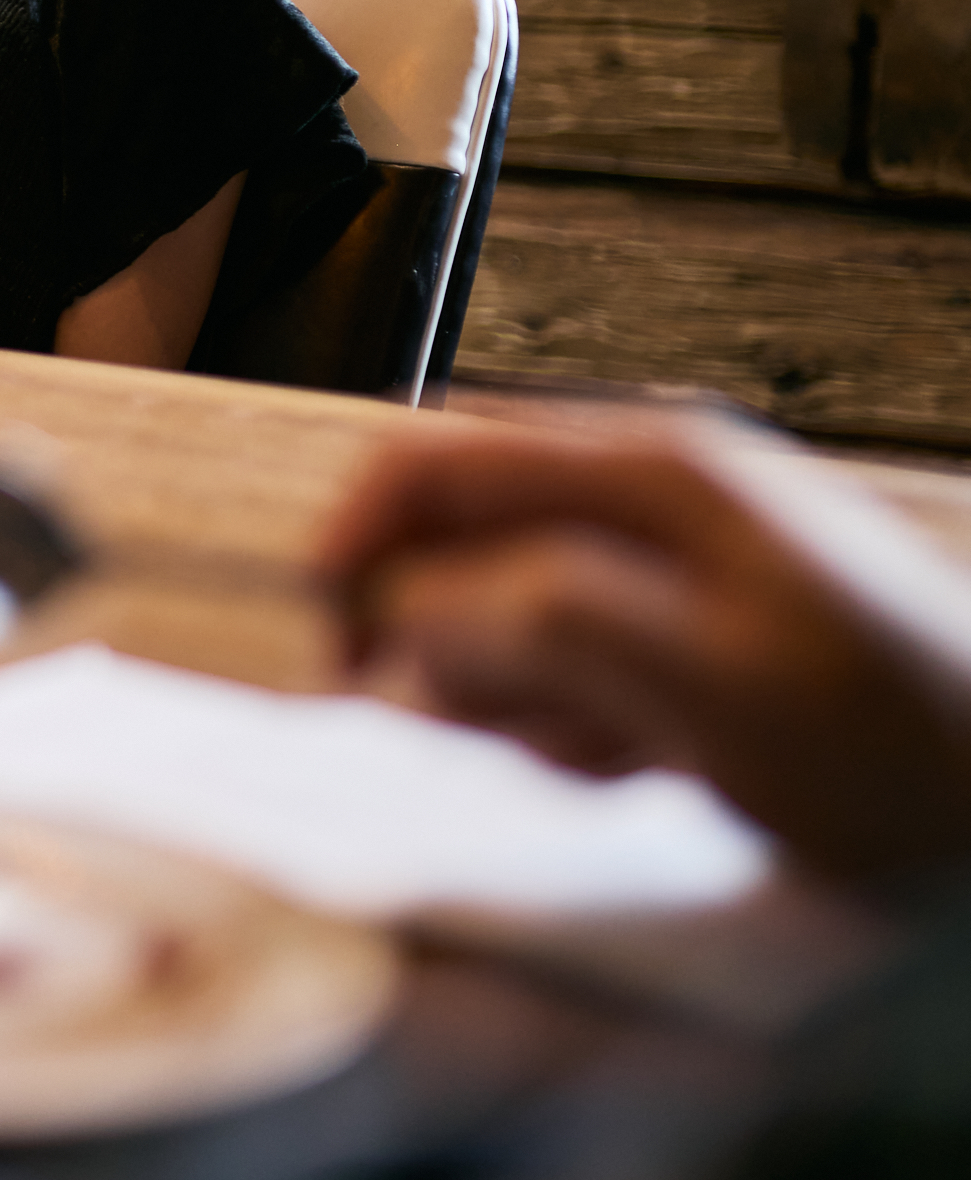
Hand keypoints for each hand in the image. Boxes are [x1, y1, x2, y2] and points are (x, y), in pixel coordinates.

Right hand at [318, 425, 970, 889]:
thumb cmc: (904, 750)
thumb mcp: (706, 681)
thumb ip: (542, 623)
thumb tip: (406, 611)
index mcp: (645, 476)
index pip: (431, 461)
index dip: (352, 539)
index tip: (325, 638)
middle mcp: (656, 503)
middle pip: (465, 535)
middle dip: (423, 629)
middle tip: (419, 720)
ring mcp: (685, 572)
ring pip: (514, 609)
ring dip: (494, 687)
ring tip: (552, 759)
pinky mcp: (707, 645)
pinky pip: (580, 667)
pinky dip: (561, 719)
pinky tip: (604, 769)